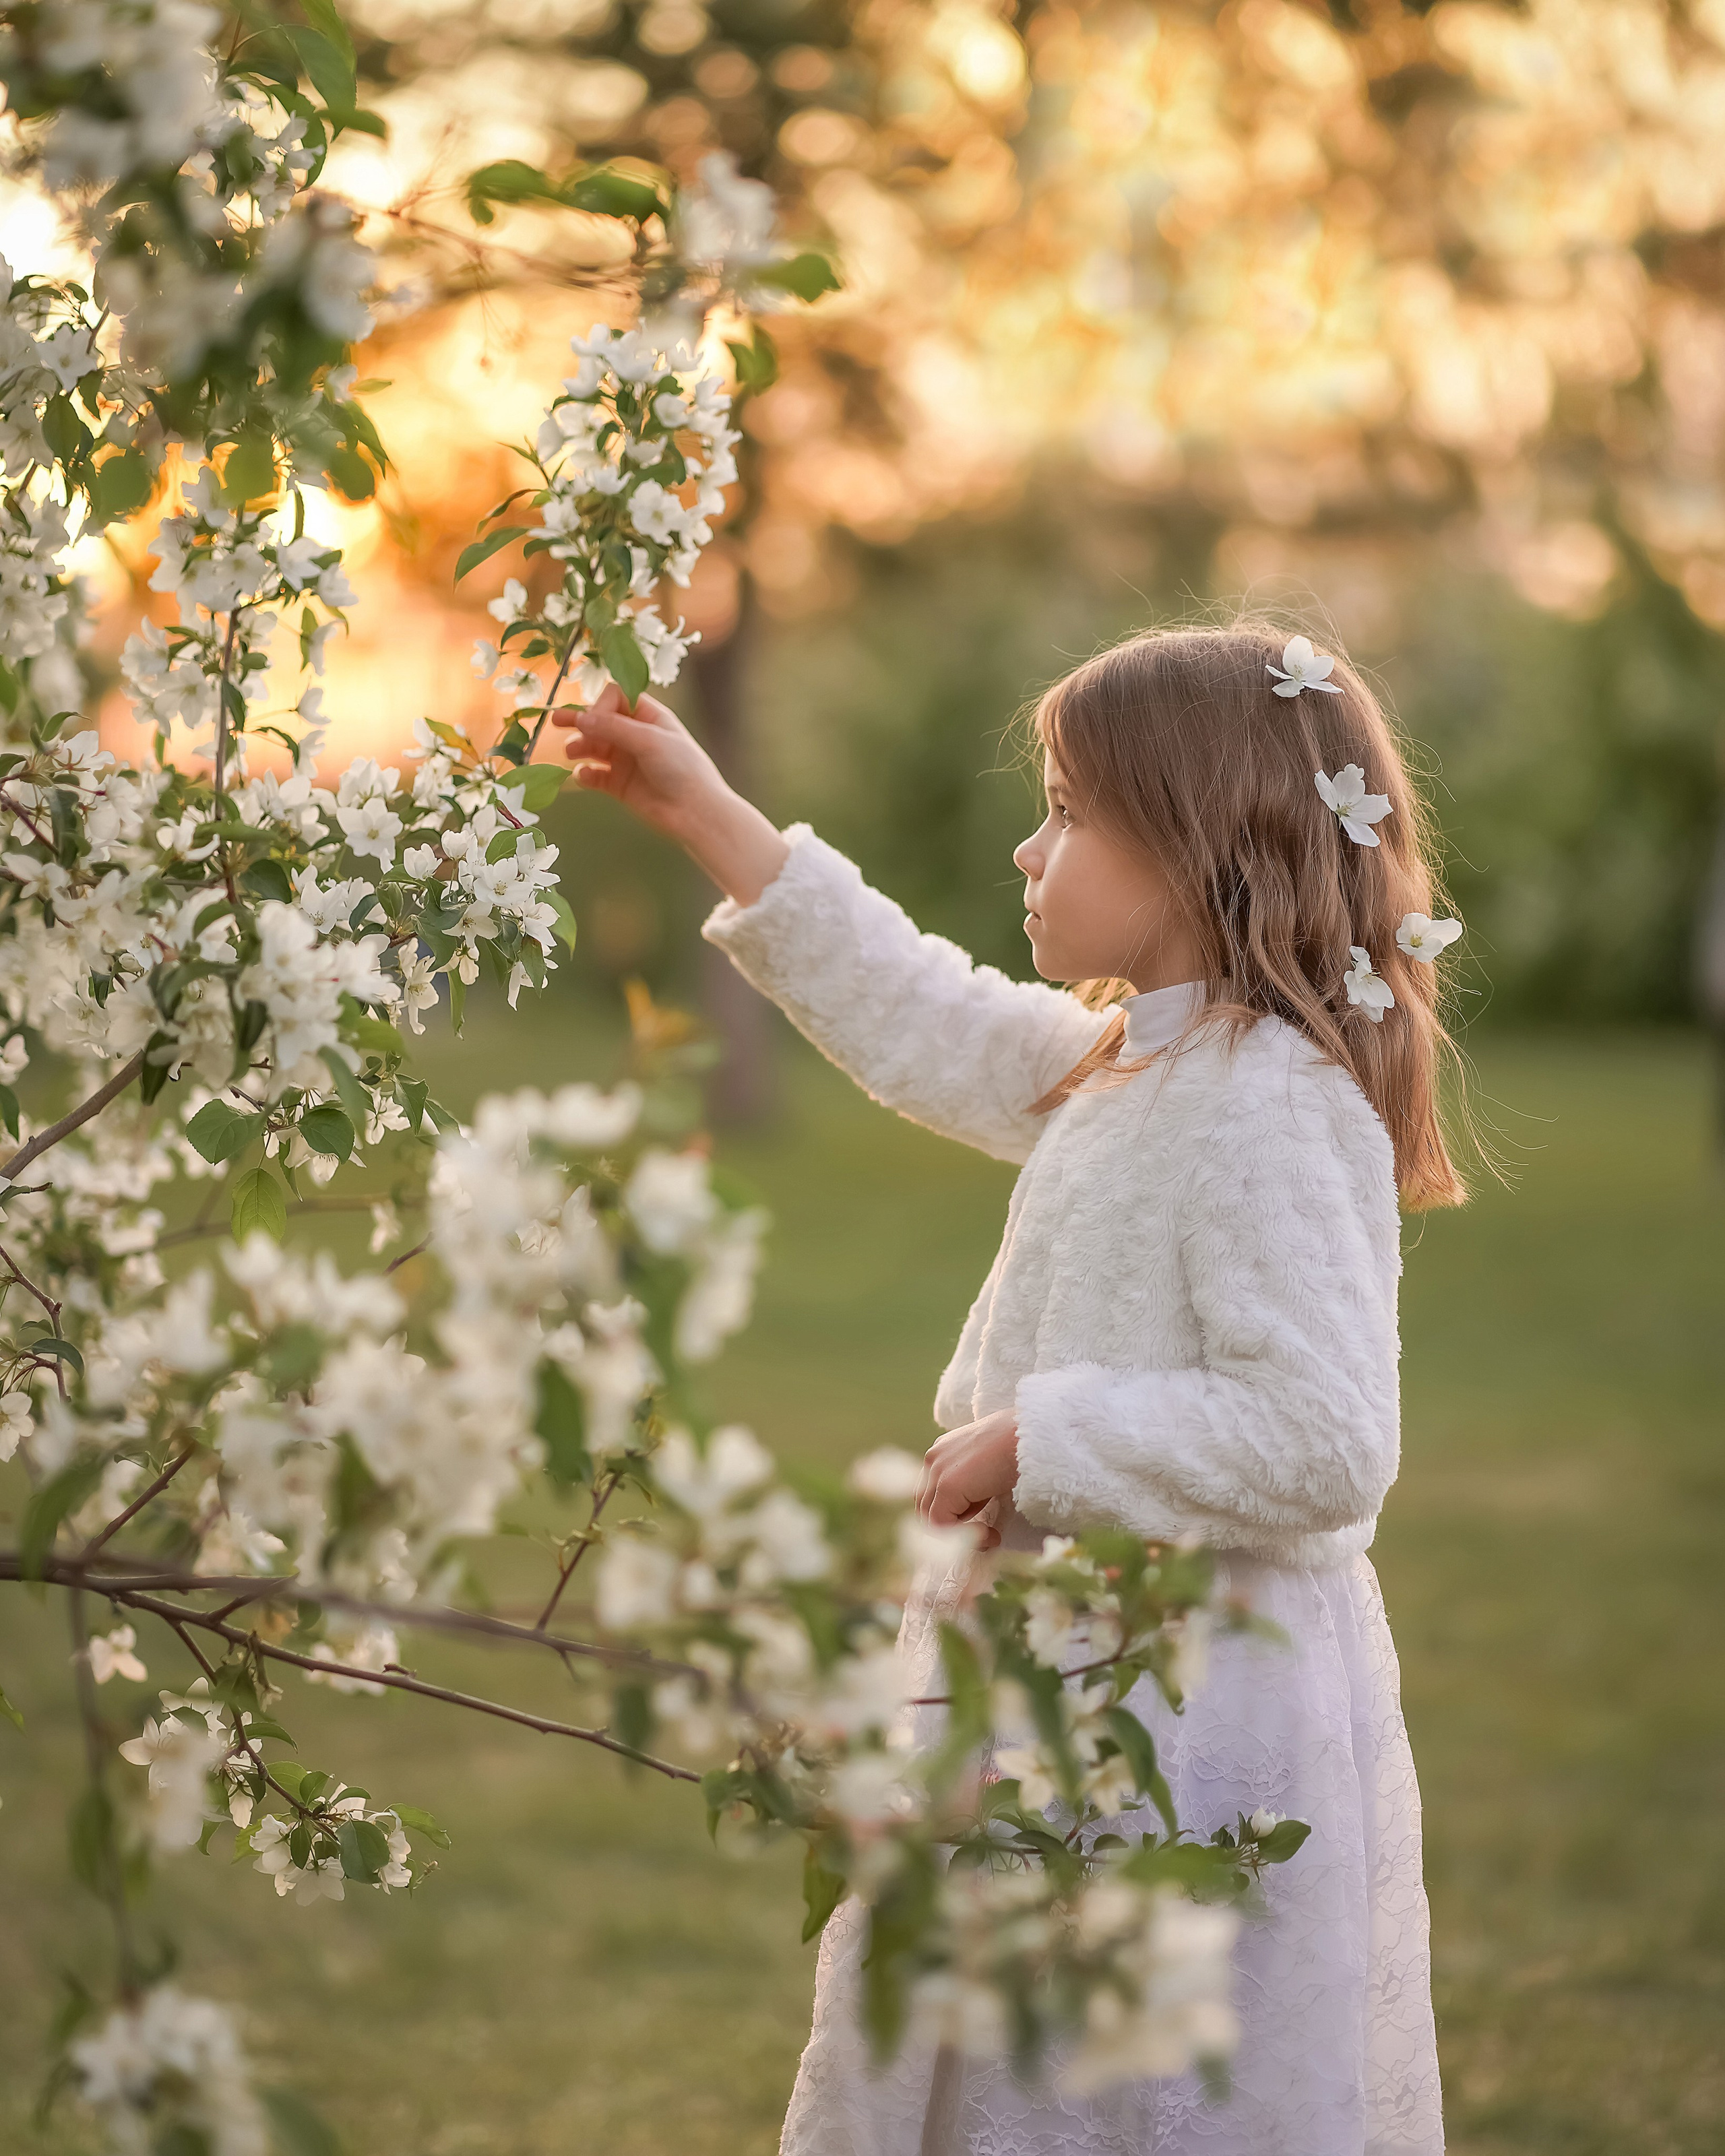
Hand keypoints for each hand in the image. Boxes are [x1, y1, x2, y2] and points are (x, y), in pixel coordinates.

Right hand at [552, 684, 787, 905]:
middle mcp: (635, 735)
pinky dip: (585, 774)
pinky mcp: (620, 785)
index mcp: (649, 716)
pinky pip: (594, 775)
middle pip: (599, 720)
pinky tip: (583, 776)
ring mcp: (626, 760)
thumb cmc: (682, 769)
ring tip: (572, 753)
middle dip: (579, 720)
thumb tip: (580, 718)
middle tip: (556, 720)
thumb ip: (614, 728)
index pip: (615, 697)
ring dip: (579, 747)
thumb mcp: (650, 741)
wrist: (696, 813)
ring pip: (593, 747)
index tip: (598, 720)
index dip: (601, 705)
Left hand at [919, 1410, 1019, 1552]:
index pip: (931, 1494)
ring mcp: (936, 1471)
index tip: (982, 1527)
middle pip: (926, 1507)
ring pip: (931, 1518)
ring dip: (959, 1535)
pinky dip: (964, 1537)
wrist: (1032, 1437)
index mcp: (942, 1452)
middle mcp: (933, 1458)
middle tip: (986, 1536)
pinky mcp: (947, 1486)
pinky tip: (992, 1534)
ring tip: (991, 1536)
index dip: (952, 1517)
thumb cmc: (1020, 1449)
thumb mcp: (988, 1468)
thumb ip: (972, 1487)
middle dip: (952, 1528)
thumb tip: (972, 1513)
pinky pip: (941, 1525)